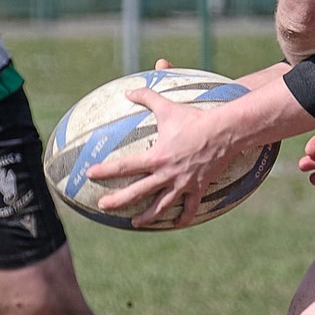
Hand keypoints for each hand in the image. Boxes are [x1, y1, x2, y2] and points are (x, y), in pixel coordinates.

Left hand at [87, 86, 247, 228]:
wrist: (224, 132)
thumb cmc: (195, 118)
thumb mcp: (168, 107)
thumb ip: (147, 97)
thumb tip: (128, 90)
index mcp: (156, 157)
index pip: (124, 166)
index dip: (105, 170)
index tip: (89, 174)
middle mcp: (167, 174)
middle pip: (137, 192)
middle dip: (118, 201)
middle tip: (103, 206)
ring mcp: (183, 183)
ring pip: (162, 206)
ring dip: (147, 217)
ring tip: (135, 223)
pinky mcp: (198, 188)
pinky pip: (190, 208)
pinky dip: (183, 218)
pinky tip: (176, 223)